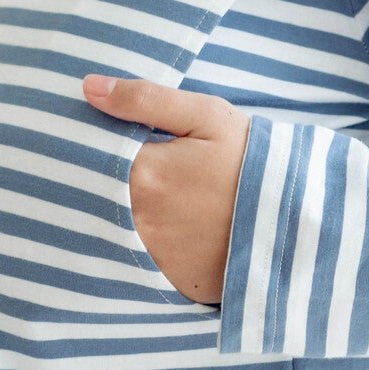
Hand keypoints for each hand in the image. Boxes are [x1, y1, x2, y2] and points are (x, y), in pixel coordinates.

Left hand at [82, 74, 251, 305]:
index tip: (69, 139)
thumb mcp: (206, 116)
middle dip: (86, 184)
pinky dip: (126, 248)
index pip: (87, 158)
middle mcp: (141, 220)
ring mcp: (153, 256)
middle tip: (76, 172)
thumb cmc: (250, 160)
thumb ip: (145, 99)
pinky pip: (130, 263)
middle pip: (92, 198)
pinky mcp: (168, 283)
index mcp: (146, 173)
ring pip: (106, 232)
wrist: (299, 219)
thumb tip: (88, 87)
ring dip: (101, 217)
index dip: (80, 147)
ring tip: (110, 198)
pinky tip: (134, 231)